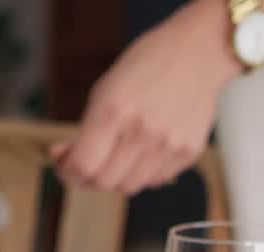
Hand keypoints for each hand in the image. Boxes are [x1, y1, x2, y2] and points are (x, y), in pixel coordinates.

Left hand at [52, 0, 243, 194]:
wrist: (198, 53)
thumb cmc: (148, 65)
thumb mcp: (105, 89)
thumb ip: (86, 128)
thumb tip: (66, 158)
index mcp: (114, 111)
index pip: (83, 165)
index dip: (67, 172)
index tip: (65, 167)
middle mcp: (142, 132)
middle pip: (103, 182)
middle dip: (88, 177)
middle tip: (88, 164)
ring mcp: (168, 146)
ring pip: (129, 187)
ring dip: (116, 177)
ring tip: (117, 156)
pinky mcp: (188, 153)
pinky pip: (156, 179)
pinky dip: (144, 172)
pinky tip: (144, 150)